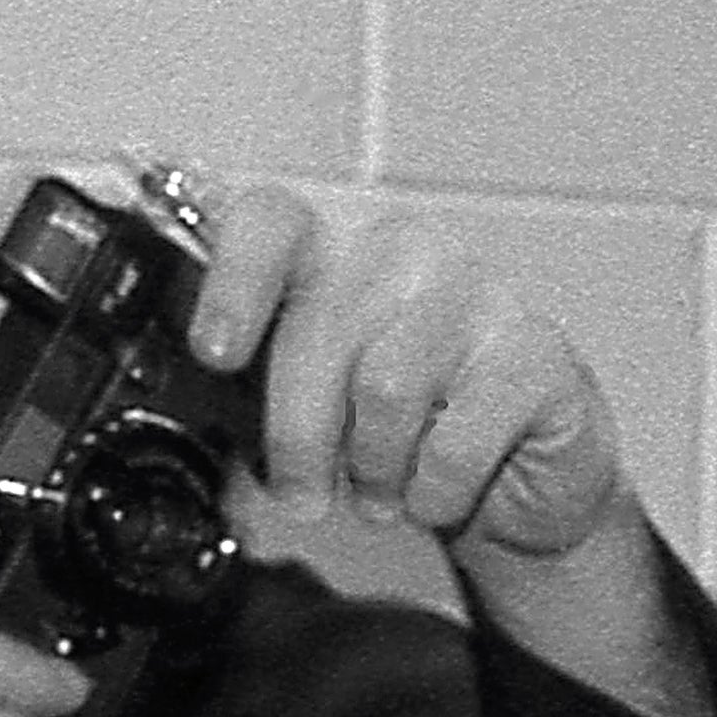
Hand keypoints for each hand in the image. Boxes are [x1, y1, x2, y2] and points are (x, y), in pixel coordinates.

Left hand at [182, 184, 639, 570]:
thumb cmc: (406, 429)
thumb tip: (176, 388)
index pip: (271, 220)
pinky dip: (437, 488)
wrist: (525, 478)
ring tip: (383, 491)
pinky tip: (440, 493)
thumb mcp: (312, 400)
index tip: (215, 353)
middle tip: (300, 496)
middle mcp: (406, 251)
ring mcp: (480, 293)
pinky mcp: (540, 355)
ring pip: (387, 385)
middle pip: (322, 329)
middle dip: (297, 434)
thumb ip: (249, 376)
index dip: (234, 280)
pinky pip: (459, 435)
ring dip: (374, 465)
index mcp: (335, 248)